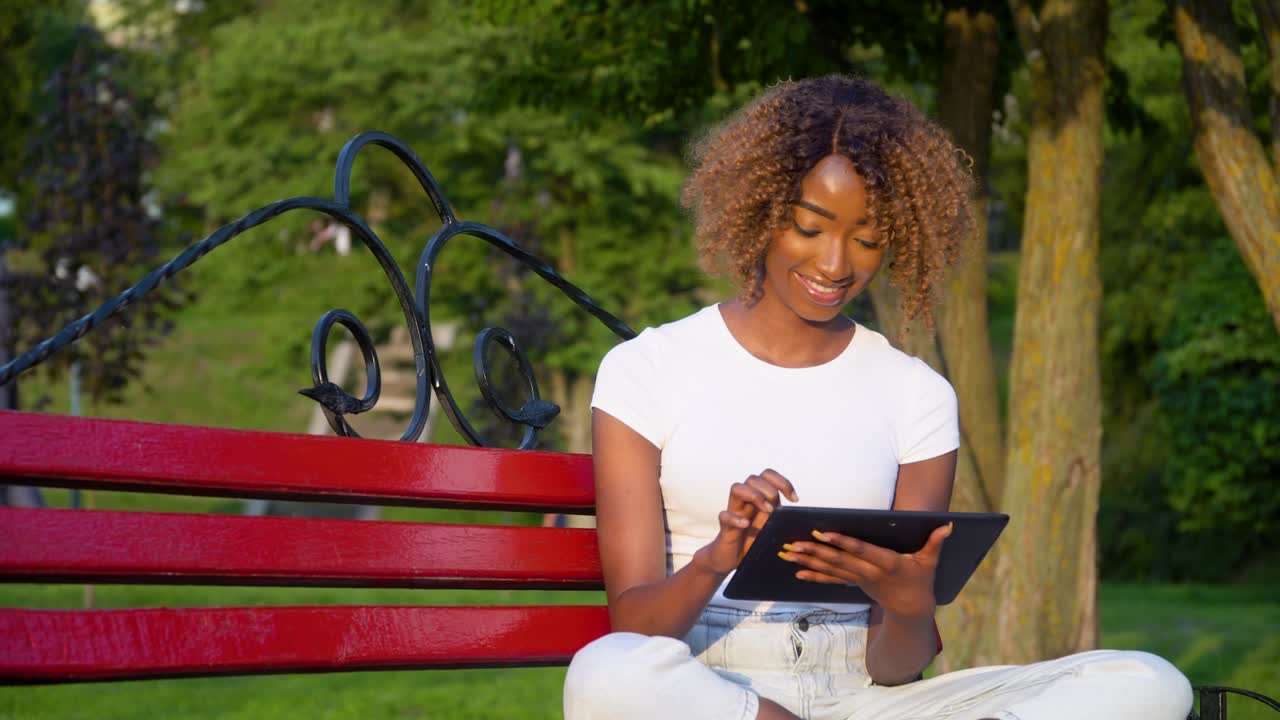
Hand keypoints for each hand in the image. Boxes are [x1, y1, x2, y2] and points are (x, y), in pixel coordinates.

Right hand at [693, 469, 797, 575]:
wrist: (731, 560)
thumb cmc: (753, 542)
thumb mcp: (772, 528)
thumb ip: (782, 518)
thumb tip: (804, 518)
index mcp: (759, 500)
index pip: (767, 476)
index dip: (782, 482)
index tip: (794, 499)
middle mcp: (746, 502)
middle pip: (753, 478)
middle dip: (769, 489)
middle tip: (776, 509)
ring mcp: (734, 513)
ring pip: (736, 488)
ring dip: (754, 496)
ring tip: (766, 511)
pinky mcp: (725, 528)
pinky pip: (724, 515)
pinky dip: (736, 518)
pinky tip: (746, 525)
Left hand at [778, 522, 951, 618]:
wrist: (911, 608)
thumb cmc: (920, 580)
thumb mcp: (930, 562)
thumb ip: (935, 543)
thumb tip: (948, 525)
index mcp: (886, 563)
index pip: (861, 550)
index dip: (842, 542)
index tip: (823, 533)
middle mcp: (869, 572)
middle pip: (839, 560)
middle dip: (814, 552)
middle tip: (794, 543)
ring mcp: (858, 579)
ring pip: (830, 569)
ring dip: (808, 561)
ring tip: (788, 553)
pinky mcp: (853, 583)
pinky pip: (830, 579)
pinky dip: (813, 575)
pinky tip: (796, 572)